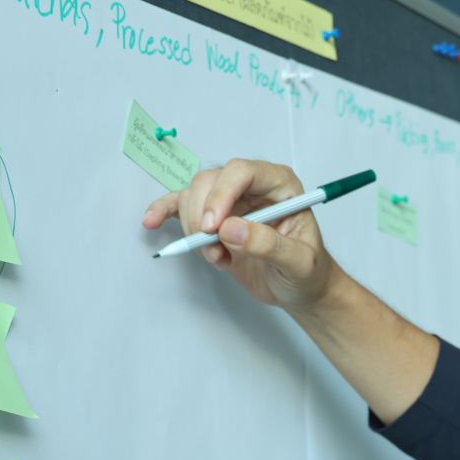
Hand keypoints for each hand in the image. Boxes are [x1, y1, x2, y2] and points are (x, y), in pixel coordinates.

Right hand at [142, 159, 338, 308]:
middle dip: (202, 215)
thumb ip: (269, 245)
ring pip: (193, 196)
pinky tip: (152, 221)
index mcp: (280, 184)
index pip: (242, 171)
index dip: (222, 194)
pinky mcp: (213, 219)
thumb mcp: (299, 262)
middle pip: (210, 181)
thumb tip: (230, 230)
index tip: (213, 227)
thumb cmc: (308, 271)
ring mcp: (230, 201)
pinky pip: (181, 206)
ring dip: (194, 230)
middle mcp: (252, 186)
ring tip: (218, 258)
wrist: (300, 287)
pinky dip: (165, 211)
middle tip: (212, 248)